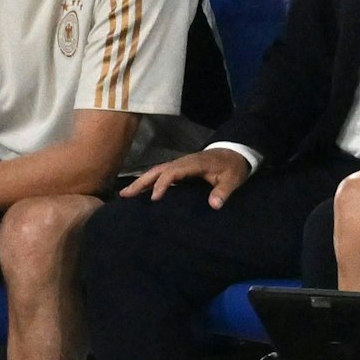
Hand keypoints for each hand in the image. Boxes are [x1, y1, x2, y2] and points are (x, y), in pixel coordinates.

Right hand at [122, 148, 251, 208]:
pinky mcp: (180, 169)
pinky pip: (161, 174)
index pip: (173, 172)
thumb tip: (214, 205)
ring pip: (156, 171)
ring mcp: (180, 164)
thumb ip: (223, 191)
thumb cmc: (232, 167)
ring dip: (141, 181)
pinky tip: (140, 191)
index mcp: (194, 164)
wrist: (235, 153)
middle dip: (142, 182)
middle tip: (125, 195)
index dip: (163, 184)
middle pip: (158, 170)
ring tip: (125, 194)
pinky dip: (149, 181)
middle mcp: (183, 162)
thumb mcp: (232, 179)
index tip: (154, 198)